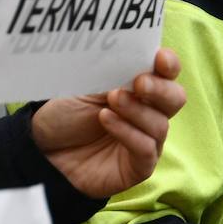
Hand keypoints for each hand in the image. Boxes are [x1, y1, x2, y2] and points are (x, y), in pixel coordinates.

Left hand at [31, 47, 186, 197]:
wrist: (46, 148)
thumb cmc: (69, 113)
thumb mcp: (89, 85)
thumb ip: (115, 73)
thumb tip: (135, 56)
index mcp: (143, 87)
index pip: (168, 73)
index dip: (169, 64)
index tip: (160, 58)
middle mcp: (151, 112)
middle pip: (176, 98)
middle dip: (160, 89)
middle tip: (139, 82)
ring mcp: (148, 140)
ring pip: (160, 124)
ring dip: (137, 110)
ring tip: (112, 100)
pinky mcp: (140, 166)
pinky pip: (146, 149)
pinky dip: (128, 132)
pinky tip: (106, 119)